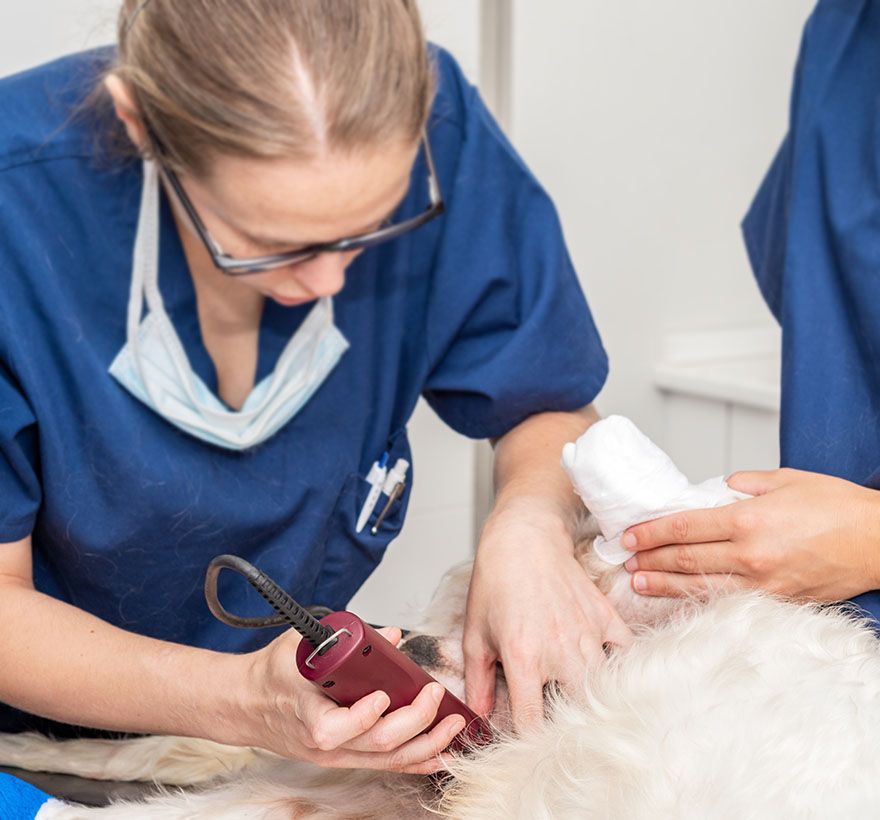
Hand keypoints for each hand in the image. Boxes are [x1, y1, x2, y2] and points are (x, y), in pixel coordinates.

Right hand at [235, 626, 463, 773]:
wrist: (247, 705)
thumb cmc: (273, 674)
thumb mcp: (300, 645)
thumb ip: (341, 637)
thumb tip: (391, 635)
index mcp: (306, 713)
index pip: (333, 729)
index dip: (362, 717)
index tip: (383, 696)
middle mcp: (323, 743)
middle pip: (374, 745)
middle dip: (414, 722)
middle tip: (436, 694)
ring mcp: (336, 756)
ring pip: (387, 760)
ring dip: (427, 744)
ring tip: (455, 725)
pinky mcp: (346, 759)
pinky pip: (387, 765)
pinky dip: (418, 761)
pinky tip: (443, 754)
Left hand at [463, 497, 632, 730]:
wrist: (524, 539)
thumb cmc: (495, 583)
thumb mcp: (474, 634)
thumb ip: (478, 680)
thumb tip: (479, 715)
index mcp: (523, 658)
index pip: (532, 722)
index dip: (529, 742)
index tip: (528, 747)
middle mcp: (560, 651)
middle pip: (577, 711)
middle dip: (570, 727)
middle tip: (562, 732)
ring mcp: (587, 634)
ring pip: (604, 687)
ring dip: (595, 700)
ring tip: (586, 708)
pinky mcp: (605, 618)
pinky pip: (627, 654)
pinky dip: (622, 666)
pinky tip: (610, 673)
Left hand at [622, 468, 879, 601]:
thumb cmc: (838, 507)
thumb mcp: (786, 480)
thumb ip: (746, 482)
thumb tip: (720, 486)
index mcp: (748, 519)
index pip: (684, 526)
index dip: (651, 532)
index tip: (628, 536)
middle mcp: (750, 554)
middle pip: (685, 558)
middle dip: (650, 559)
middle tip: (625, 561)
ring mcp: (763, 582)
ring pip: (701, 585)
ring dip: (665, 585)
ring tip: (638, 583)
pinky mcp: (778, 600)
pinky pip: (728, 601)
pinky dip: (699, 599)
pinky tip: (680, 597)